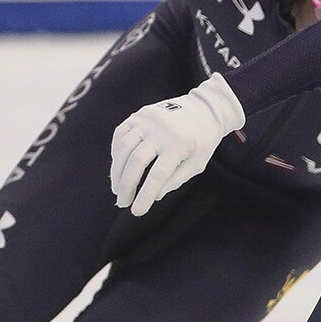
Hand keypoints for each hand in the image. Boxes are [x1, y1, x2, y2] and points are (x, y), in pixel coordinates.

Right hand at [110, 75, 245, 214]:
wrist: (204, 109)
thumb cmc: (202, 142)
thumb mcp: (197, 164)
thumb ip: (176, 180)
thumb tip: (154, 196)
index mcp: (179, 145)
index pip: (158, 175)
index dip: (145, 195)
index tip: (137, 212)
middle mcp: (161, 131)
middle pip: (136, 162)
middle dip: (126, 186)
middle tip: (123, 203)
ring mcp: (147, 120)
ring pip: (124, 148)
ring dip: (117, 172)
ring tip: (117, 189)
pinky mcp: (138, 115)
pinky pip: (120, 135)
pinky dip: (117, 153)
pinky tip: (118, 168)